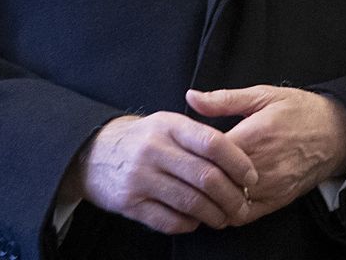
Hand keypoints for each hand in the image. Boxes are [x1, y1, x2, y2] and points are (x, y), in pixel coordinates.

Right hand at [67, 112, 257, 234]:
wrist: (93, 153)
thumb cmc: (144, 138)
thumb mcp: (168, 122)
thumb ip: (200, 132)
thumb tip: (240, 152)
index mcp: (169, 126)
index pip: (213, 143)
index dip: (238, 162)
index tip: (252, 176)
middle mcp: (154, 150)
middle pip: (205, 176)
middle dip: (231, 195)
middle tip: (243, 204)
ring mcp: (140, 178)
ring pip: (189, 202)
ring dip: (214, 214)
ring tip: (224, 217)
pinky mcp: (129, 203)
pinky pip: (168, 220)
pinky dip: (188, 224)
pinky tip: (196, 221)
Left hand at [186, 86, 345, 222]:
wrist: (337, 133)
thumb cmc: (300, 110)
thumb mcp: (264, 95)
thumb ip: (224, 99)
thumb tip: (192, 97)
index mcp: (255, 134)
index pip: (208, 153)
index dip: (191, 152)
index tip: (184, 147)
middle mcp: (262, 164)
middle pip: (214, 180)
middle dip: (196, 176)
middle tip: (185, 168)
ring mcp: (270, 186)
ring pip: (225, 201)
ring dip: (209, 196)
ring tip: (200, 184)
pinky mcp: (277, 200)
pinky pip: (242, 215)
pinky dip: (226, 210)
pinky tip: (219, 198)